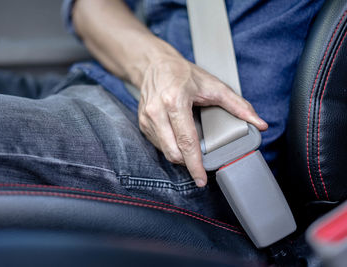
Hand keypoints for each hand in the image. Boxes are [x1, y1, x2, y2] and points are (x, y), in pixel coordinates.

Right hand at [138, 54, 267, 186]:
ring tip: (191, 148)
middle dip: (188, 163)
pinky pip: (159, 145)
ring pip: (165, 151)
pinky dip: (171, 147)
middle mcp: (157, 112)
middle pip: (173, 152)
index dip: (195, 164)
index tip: (202, 179)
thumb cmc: (183, 74)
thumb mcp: (213, 86)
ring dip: (180, 155)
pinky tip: (179, 138)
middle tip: (201, 164)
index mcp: (175, 102)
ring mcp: (147, 119)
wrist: (155, 65)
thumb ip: (238, 106)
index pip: (187, 141)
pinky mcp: (142, 123)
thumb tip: (258, 123)